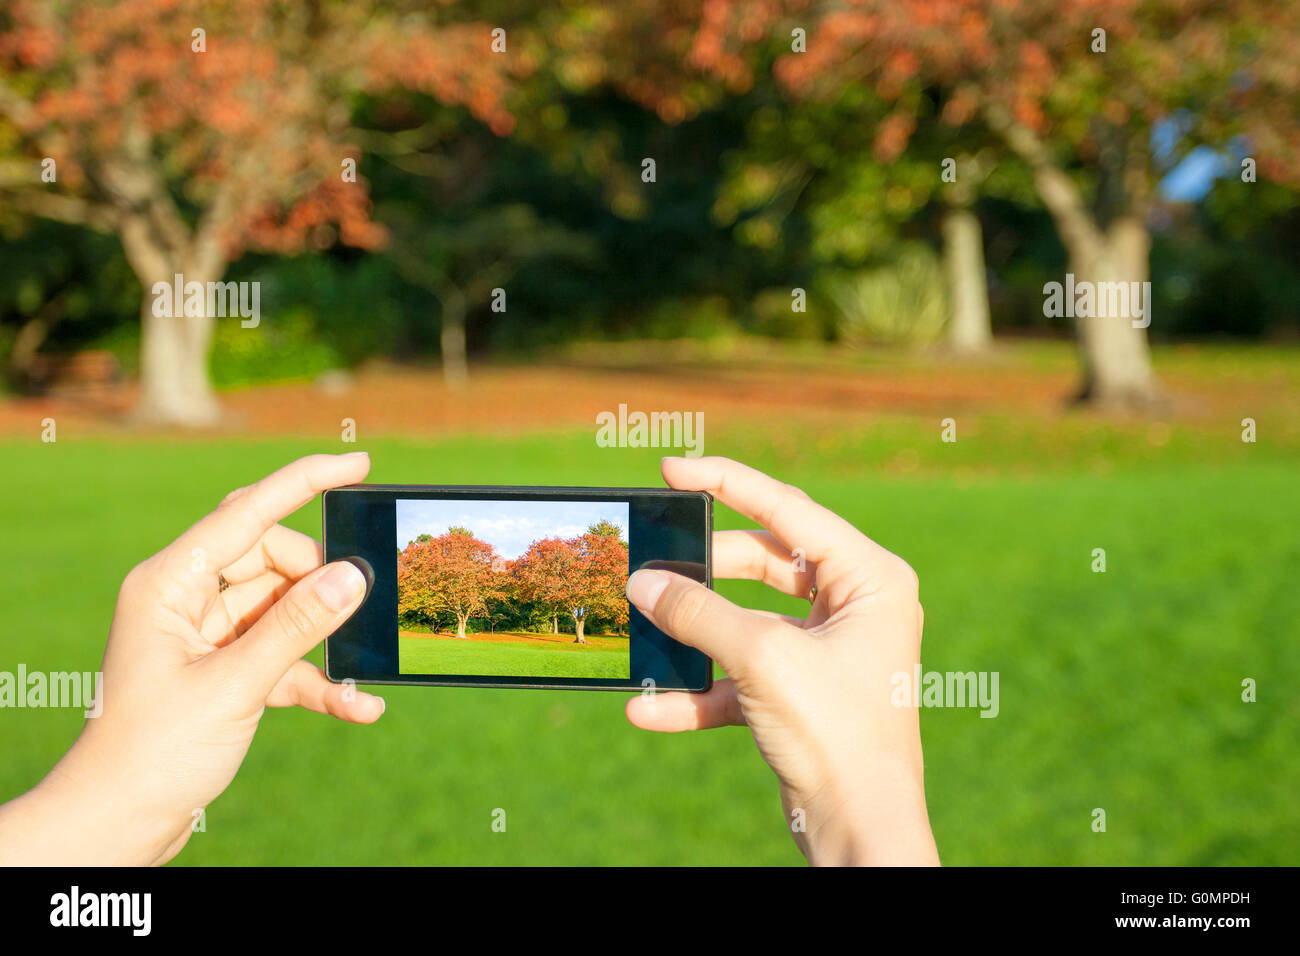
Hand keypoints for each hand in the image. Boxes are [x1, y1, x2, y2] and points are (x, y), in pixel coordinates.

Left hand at [0, 453, 384, 864]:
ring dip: (324, 638)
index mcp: (169, 583)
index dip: (306, 481)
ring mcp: (207, 635)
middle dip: (318, 579)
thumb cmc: (153, 753)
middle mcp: (186, 599)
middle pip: (272, 556)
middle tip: (356, 603)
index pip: (248, 511)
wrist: (116, 824)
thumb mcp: (233, 686)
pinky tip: (357, 706)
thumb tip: (354, 575)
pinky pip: (285, 657)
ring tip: (359, 670)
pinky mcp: (226, 671)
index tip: (360, 465)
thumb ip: (297, 626)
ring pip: (284, 606)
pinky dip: (319, 679)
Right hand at [625, 456, 938, 865]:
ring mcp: (826, 649)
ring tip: (644, 625)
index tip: (673, 469)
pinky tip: (649, 708)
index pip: (788, 509)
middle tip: (652, 561)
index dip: (726, 482)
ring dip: (695, 630)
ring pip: (745, 618)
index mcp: (870, 577)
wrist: (861, 830)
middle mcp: (853, 605)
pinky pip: (740, 675)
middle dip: (703, 569)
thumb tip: (642, 583)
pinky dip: (698, 689)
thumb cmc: (839, 735)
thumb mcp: (762, 658)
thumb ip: (698, 613)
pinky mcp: (800, 691)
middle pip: (763, 561)